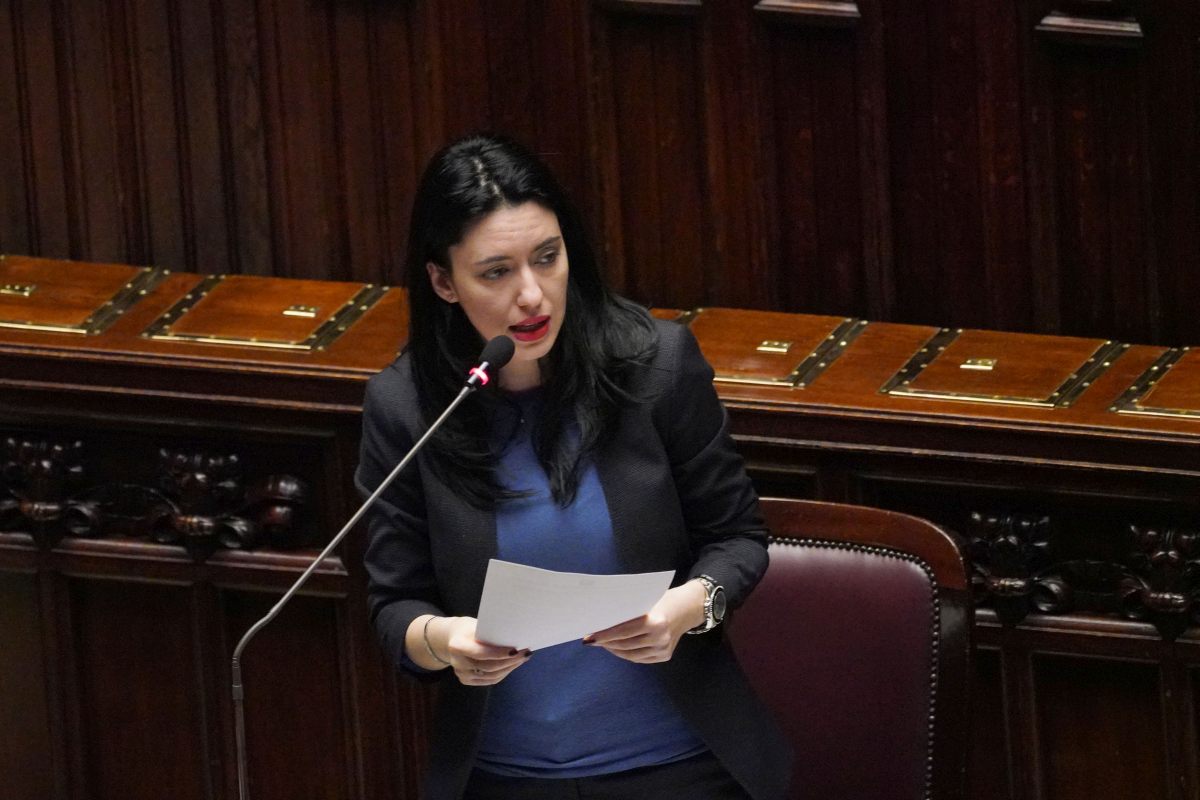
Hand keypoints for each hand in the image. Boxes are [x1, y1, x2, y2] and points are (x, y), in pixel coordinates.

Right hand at [436, 616, 530, 685]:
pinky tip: (513, 664)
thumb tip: (515, 638)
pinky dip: (504, 672)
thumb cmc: (469, 629)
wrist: (452, 639)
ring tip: (523, 658)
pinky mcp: (467, 681)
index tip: (516, 649)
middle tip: (526, 653)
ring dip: (510, 667)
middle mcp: (457, 663)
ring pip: (491, 676)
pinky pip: (490, 680)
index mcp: (457, 646)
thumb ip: (491, 633)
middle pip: (488, 667)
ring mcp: (462, 674)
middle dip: (510, 661)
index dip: (499, 653)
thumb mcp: (476, 625)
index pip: (481, 653)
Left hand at [583, 581, 706, 663]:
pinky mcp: (664, 656)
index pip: (623, 631)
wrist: (689, 608)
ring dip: (613, 650)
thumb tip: (602, 619)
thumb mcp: (646, 600)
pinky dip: (625, 654)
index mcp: (655, 622)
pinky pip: (639, 658)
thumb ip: (628, 611)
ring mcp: (663, 650)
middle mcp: (660, 638)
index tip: (589, 636)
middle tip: (591, 640)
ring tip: (602, 643)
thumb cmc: (663, 598)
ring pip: (630, 654)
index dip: (605, 635)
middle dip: (606, 643)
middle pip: (625, 644)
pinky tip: (616, 648)